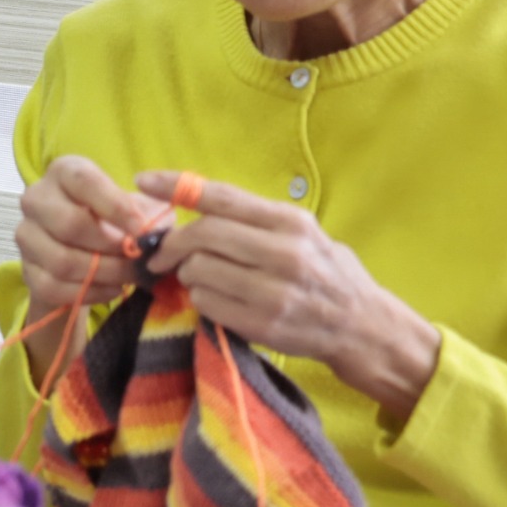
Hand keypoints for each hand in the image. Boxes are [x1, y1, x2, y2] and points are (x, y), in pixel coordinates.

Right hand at [12, 156, 157, 382]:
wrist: (86, 247)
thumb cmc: (118, 220)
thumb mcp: (137, 207)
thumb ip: (150, 215)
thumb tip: (153, 234)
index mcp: (64, 172)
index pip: (84, 181)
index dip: (114, 206)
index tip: (141, 229)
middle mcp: (36, 198)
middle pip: (69, 224)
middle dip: (111, 247)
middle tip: (139, 260)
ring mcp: (26, 234)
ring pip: (62, 261)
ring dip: (104, 274)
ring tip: (131, 277)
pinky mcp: (26, 268)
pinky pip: (54, 287)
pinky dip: (90, 293)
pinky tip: (114, 289)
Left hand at [139, 171, 441, 416]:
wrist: (362, 326)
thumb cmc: (325, 273)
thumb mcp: (299, 233)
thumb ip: (252, 218)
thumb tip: (189, 197)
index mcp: (291, 222)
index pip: (222, 197)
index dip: (176, 186)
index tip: (143, 180)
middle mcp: (285, 253)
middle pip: (202, 234)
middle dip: (171, 243)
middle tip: (160, 254)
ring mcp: (275, 291)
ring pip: (198, 270)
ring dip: (187, 274)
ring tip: (201, 279)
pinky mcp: (264, 324)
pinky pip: (206, 303)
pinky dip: (200, 299)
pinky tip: (215, 300)